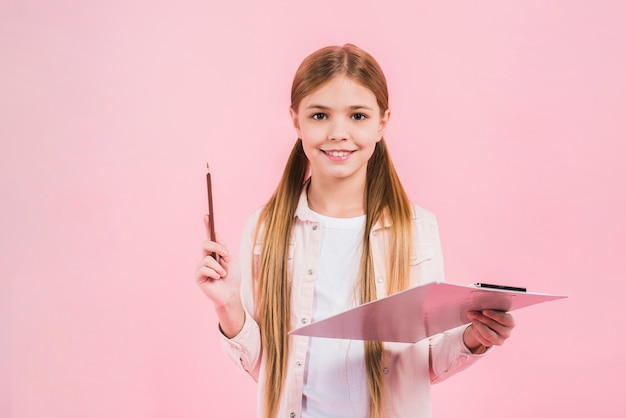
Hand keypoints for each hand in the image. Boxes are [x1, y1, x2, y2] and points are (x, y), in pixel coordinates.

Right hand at [194, 215, 243, 336]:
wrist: (231, 293)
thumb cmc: (233, 277)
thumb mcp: (231, 259)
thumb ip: (223, 247)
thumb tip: (215, 234)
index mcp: (215, 253)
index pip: (210, 237)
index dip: (207, 226)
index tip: (207, 215)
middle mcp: (206, 258)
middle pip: (206, 244)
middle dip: (217, 248)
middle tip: (226, 254)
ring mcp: (201, 267)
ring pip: (207, 259)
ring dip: (219, 267)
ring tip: (223, 275)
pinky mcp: (198, 276)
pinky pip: (204, 268)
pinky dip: (214, 273)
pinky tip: (217, 279)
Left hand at [463, 310, 515, 353]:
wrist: (484, 324)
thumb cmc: (490, 314)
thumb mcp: (490, 310)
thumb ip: (486, 308)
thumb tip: (474, 310)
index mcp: (511, 322)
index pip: (505, 319)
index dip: (494, 315)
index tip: (484, 311)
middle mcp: (507, 333)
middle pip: (494, 325)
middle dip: (482, 318)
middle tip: (472, 313)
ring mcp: (500, 340)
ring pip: (488, 334)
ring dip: (478, 325)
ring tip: (471, 317)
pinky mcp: (490, 344)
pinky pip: (482, 338)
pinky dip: (476, 331)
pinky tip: (472, 325)